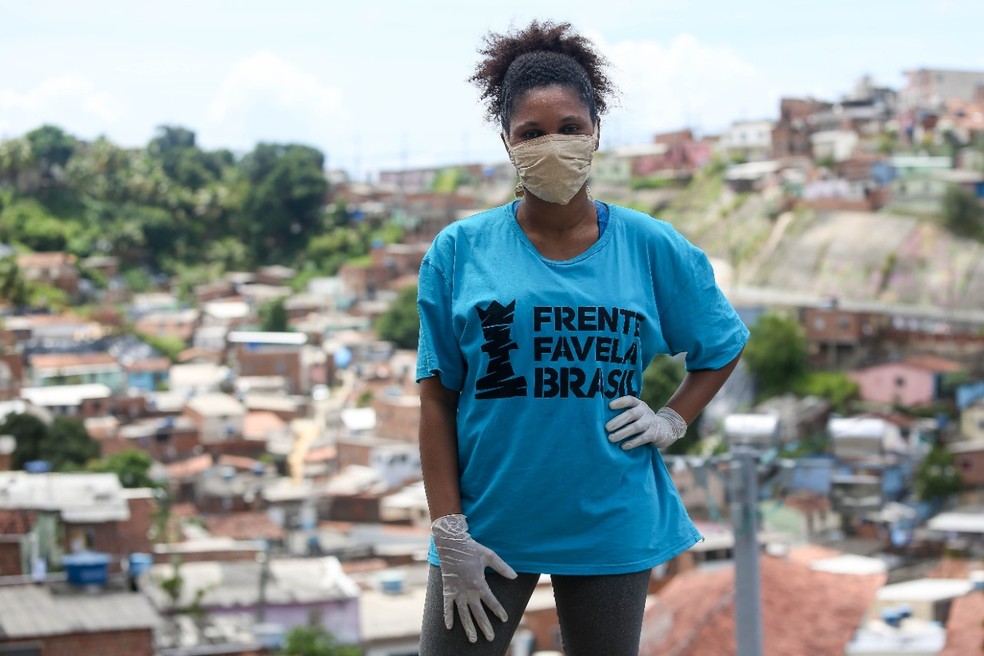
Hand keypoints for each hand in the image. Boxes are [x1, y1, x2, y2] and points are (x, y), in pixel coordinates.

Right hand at [431, 514, 517, 642]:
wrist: (451, 543)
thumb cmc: (471, 549)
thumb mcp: (489, 556)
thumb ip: (502, 567)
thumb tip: (515, 576)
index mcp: (478, 582)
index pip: (491, 601)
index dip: (498, 610)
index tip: (504, 619)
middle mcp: (467, 590)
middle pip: (477, 612)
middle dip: (485, 625)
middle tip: (491, 637)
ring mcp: (456, 591)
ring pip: (463, 613)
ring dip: (468, 627)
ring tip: (473, 639)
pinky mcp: (447, 589)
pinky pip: (447, 606)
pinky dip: (447, 616)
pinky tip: (449, 627)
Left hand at [605, 396, 686, 448]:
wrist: (665, 429)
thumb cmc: (641, 420)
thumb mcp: (636, 413)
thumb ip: (623, 413)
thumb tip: (601, 418)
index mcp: (639, 404)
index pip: (630, 400)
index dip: (620, 402)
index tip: (609, 406)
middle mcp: (645, 411)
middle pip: (631, 414)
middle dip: (618, 421)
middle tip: (606, 428)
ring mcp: (650, 423)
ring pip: (636, 427)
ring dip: (623, 433)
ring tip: (611, 438)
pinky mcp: (654, 434)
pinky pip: (642, 438)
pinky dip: (632, 442)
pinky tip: (623, 446)